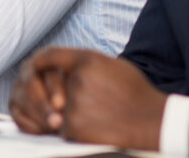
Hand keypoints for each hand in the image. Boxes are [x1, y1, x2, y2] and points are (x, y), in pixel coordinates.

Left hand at [12, 47, 166, 150]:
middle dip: (59, 96)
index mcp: (87, 60)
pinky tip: (97, 129)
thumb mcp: (113, 66)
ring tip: (99, 116)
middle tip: (79, 103)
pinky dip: (75, 132)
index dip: (41, 62)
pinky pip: (63, 129)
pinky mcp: (72, 128)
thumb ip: (85, 63)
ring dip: (71, 116)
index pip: (51, 55)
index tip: (36, 68)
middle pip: (53, 87)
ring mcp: (73, 104)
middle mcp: (77, 79)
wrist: (153, 122)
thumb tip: (62, 67)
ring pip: (57, 111)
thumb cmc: (135, 94)